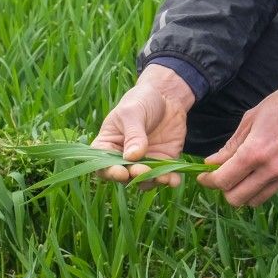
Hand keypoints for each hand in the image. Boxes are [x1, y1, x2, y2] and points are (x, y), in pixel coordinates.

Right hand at [92, 64, 194, 188]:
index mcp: (108, 145)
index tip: (121, 172)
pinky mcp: (163, 161)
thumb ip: (133, 134)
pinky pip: (165, 175)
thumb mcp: (133, 113)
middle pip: (125, 176)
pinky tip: (174, 180)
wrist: (167, 96)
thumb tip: (132, 156)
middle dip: (134, 175)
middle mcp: (124, 158)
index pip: (102, 165)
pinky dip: (170, 180)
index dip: (110, 172)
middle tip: (143, 170)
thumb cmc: (141, 100)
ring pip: (145, 180)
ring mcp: (144, 161)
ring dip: (152, 181)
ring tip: (162, 178)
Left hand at [197, 66, 277, 206]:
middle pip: (237, 199)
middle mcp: (271, 170)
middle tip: (223, 174)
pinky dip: (263, 185)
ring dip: (244, 191)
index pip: (223, 181)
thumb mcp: (253, 117)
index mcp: (255, 152)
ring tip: (242, 174)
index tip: (204, 175)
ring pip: (256, 200)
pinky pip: (274, 190)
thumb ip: (232, 144)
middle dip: (225, 189)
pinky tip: (264, 168)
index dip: (208, 180)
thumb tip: (213, 162)